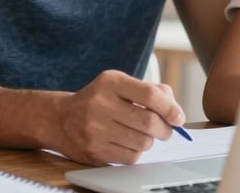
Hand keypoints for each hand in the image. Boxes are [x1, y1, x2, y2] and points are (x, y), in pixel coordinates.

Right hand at [52, 69, 185, 164]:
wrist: (60, 119)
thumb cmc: (98, 100)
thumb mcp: (119, 85)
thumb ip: (149, 91)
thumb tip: (175, 110)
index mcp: (110, 82)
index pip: (150, 95)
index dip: (170, 108)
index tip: (179, 118)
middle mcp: (101, 103)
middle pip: (149, 122)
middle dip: (165, 129)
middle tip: (165, 130)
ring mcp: (95, 129)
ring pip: (143, 142)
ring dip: (149, 141)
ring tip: (140, 134)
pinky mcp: (94, 151)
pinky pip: (131, 157)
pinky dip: (135, 152)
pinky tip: (126, 143)